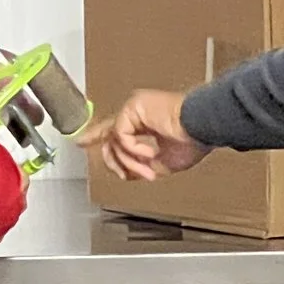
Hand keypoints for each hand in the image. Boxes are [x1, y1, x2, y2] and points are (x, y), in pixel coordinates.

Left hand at [82, 89, 210, 181]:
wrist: (203, 127)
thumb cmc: (194, 140)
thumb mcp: (164, 163)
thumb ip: (142, 166)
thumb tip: (129, 174)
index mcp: (146, 119)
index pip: (116, 128)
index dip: (96, 135)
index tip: (80, 142)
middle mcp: (138, 111)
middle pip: (109, 136)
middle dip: (115, 161)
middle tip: (125, 175)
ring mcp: (134, 108)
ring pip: (114, 141)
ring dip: (130, 163)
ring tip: (148, 171)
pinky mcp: (133, 108)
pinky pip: (121, 136)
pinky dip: (134, 151)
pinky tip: (150, 154)